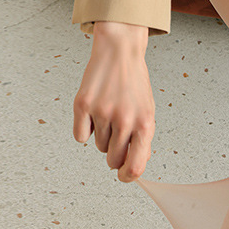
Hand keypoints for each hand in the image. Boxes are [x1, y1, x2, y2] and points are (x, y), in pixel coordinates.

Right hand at [73, 21, 154, 181]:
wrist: (119, 52)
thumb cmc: (134, 83)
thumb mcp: (147, 111)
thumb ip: (143, 140)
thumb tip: (134, 166)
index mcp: (144, 124)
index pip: (134, 166)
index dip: (127, 176)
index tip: (123, 176)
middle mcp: (124, 119)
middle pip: (112, 159)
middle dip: (113, 152)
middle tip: (117, 133)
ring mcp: (102, 112)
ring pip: (97, 146)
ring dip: (102, 135)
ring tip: (108, 113)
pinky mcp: (82, 105)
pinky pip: (80, 136)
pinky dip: (84, 129)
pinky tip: (93, 113)